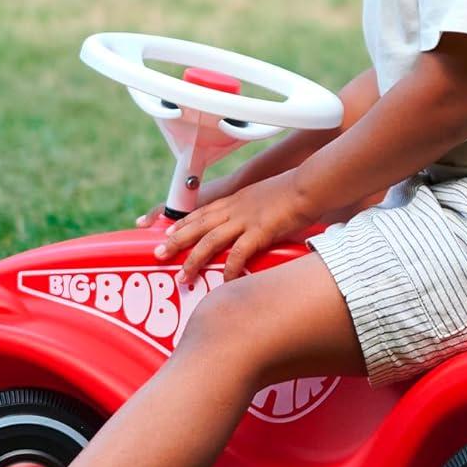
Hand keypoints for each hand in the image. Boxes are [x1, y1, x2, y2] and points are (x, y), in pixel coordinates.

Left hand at [154, 171, 314, 283]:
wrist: (308, 185)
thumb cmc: (293, 192)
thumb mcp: (265, 198)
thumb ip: (255, 211)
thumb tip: (255, 228)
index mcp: (235, 201)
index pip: (201, 212)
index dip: (182, 223)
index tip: (166, 233)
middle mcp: (234, 209)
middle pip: (197, 225)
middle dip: (175, 241)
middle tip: (158, 254)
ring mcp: (245, 219)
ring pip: (210, 240)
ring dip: (193, 259)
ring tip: (183, 275)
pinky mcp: (260, 230)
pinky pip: (238, 253)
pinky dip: (229, 268)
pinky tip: (224, 281)